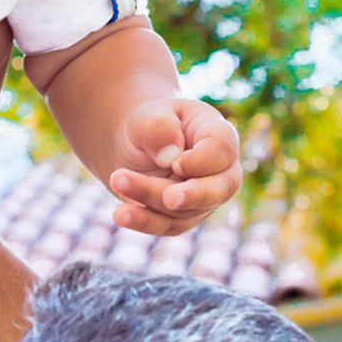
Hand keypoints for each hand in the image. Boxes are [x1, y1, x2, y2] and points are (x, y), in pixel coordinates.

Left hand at [108, 97, 241, 235]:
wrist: (135, 146)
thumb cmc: (150, 125)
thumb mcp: (149, 116)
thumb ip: (160, 128)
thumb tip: (169, 157)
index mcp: (218, 134)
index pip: (222, 150)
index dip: (201, 161)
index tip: (176, 163)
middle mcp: (220, 171)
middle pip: (218, 189)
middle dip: (193, 196)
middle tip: (170, 199)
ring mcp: (205, 198)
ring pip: (185, 210)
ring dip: (150, 199)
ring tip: (118, 181)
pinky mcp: (183, 217)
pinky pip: (166, 225)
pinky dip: (143, 221)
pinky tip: (121, 214)